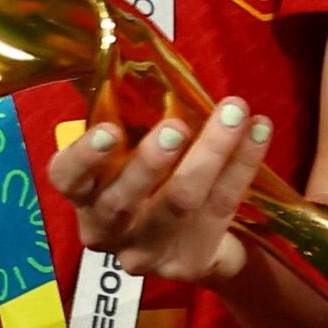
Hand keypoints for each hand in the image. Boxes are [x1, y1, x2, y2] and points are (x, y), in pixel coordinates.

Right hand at [48, 98, 277, 287]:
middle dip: (150, 162)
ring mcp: (146, 253)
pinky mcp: (187, 263)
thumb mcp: (128, 157)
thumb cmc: (151, 184)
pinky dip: (244, 165)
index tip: (110, 131)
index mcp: (84, 196)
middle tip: (177, 127)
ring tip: (233, 115)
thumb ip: (131, 125)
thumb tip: (150, 64)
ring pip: (179, 202)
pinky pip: (221, 208)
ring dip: (210, 154)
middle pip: (123, 199)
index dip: (85, 157)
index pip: (67, 179)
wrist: (187, 246)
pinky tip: (259, 130)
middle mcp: (106, 229)